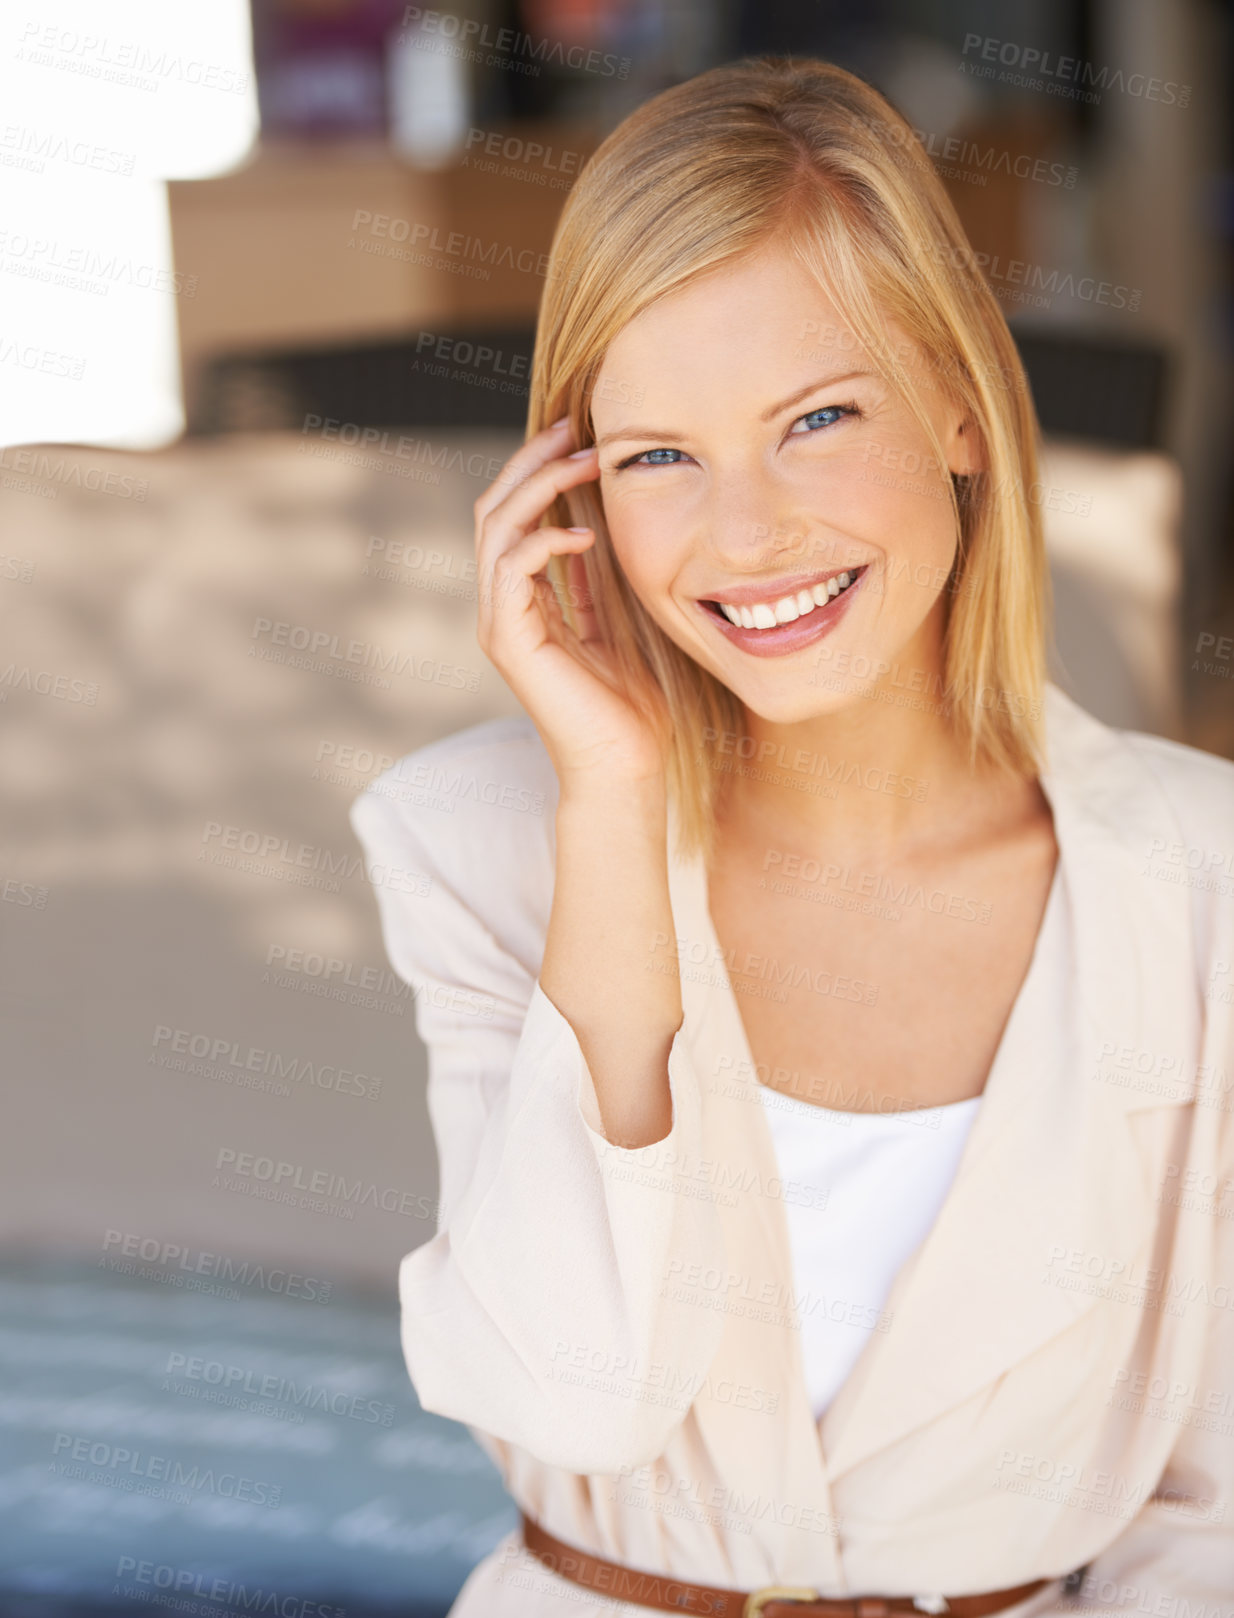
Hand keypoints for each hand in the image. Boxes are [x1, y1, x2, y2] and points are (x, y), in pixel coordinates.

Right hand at [474, 417, 666, 788]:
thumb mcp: (615, 621)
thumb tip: (594, 525)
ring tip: (582, 462)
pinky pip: (511, 570)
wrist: (624, 768)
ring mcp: (500, 624)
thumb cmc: (628, 705)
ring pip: (495, 529)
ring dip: (538, 487)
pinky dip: (544, 541)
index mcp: (522, 601)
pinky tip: (586, 534)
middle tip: (576, 428)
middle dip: (532, 462)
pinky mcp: (510, 643)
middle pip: (494, 509)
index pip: (513, 516)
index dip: (539, 470)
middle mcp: (502, 607)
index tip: (581, 436)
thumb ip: (593, 578)